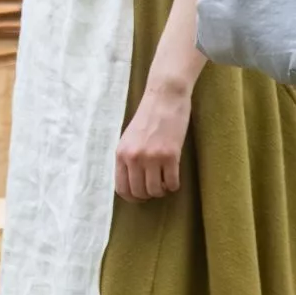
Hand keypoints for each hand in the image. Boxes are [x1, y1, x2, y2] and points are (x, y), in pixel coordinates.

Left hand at [114, 81, 191, 201]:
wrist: (165, 97)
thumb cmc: (148, 116)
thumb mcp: (129, 138)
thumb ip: (128, 158)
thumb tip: (132, 183)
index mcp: (121, 153)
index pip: (122, 189)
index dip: (132, 197)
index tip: (141, 196)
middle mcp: (134, 157)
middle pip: (140, 192)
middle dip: (149, 195)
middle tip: (156, 188)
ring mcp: (152, 157)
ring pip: (156, 191)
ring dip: (162, 190)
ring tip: (165, 181)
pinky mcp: (170, 155)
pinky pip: (172, 183)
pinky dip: (174, 185)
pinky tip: (174, 178)